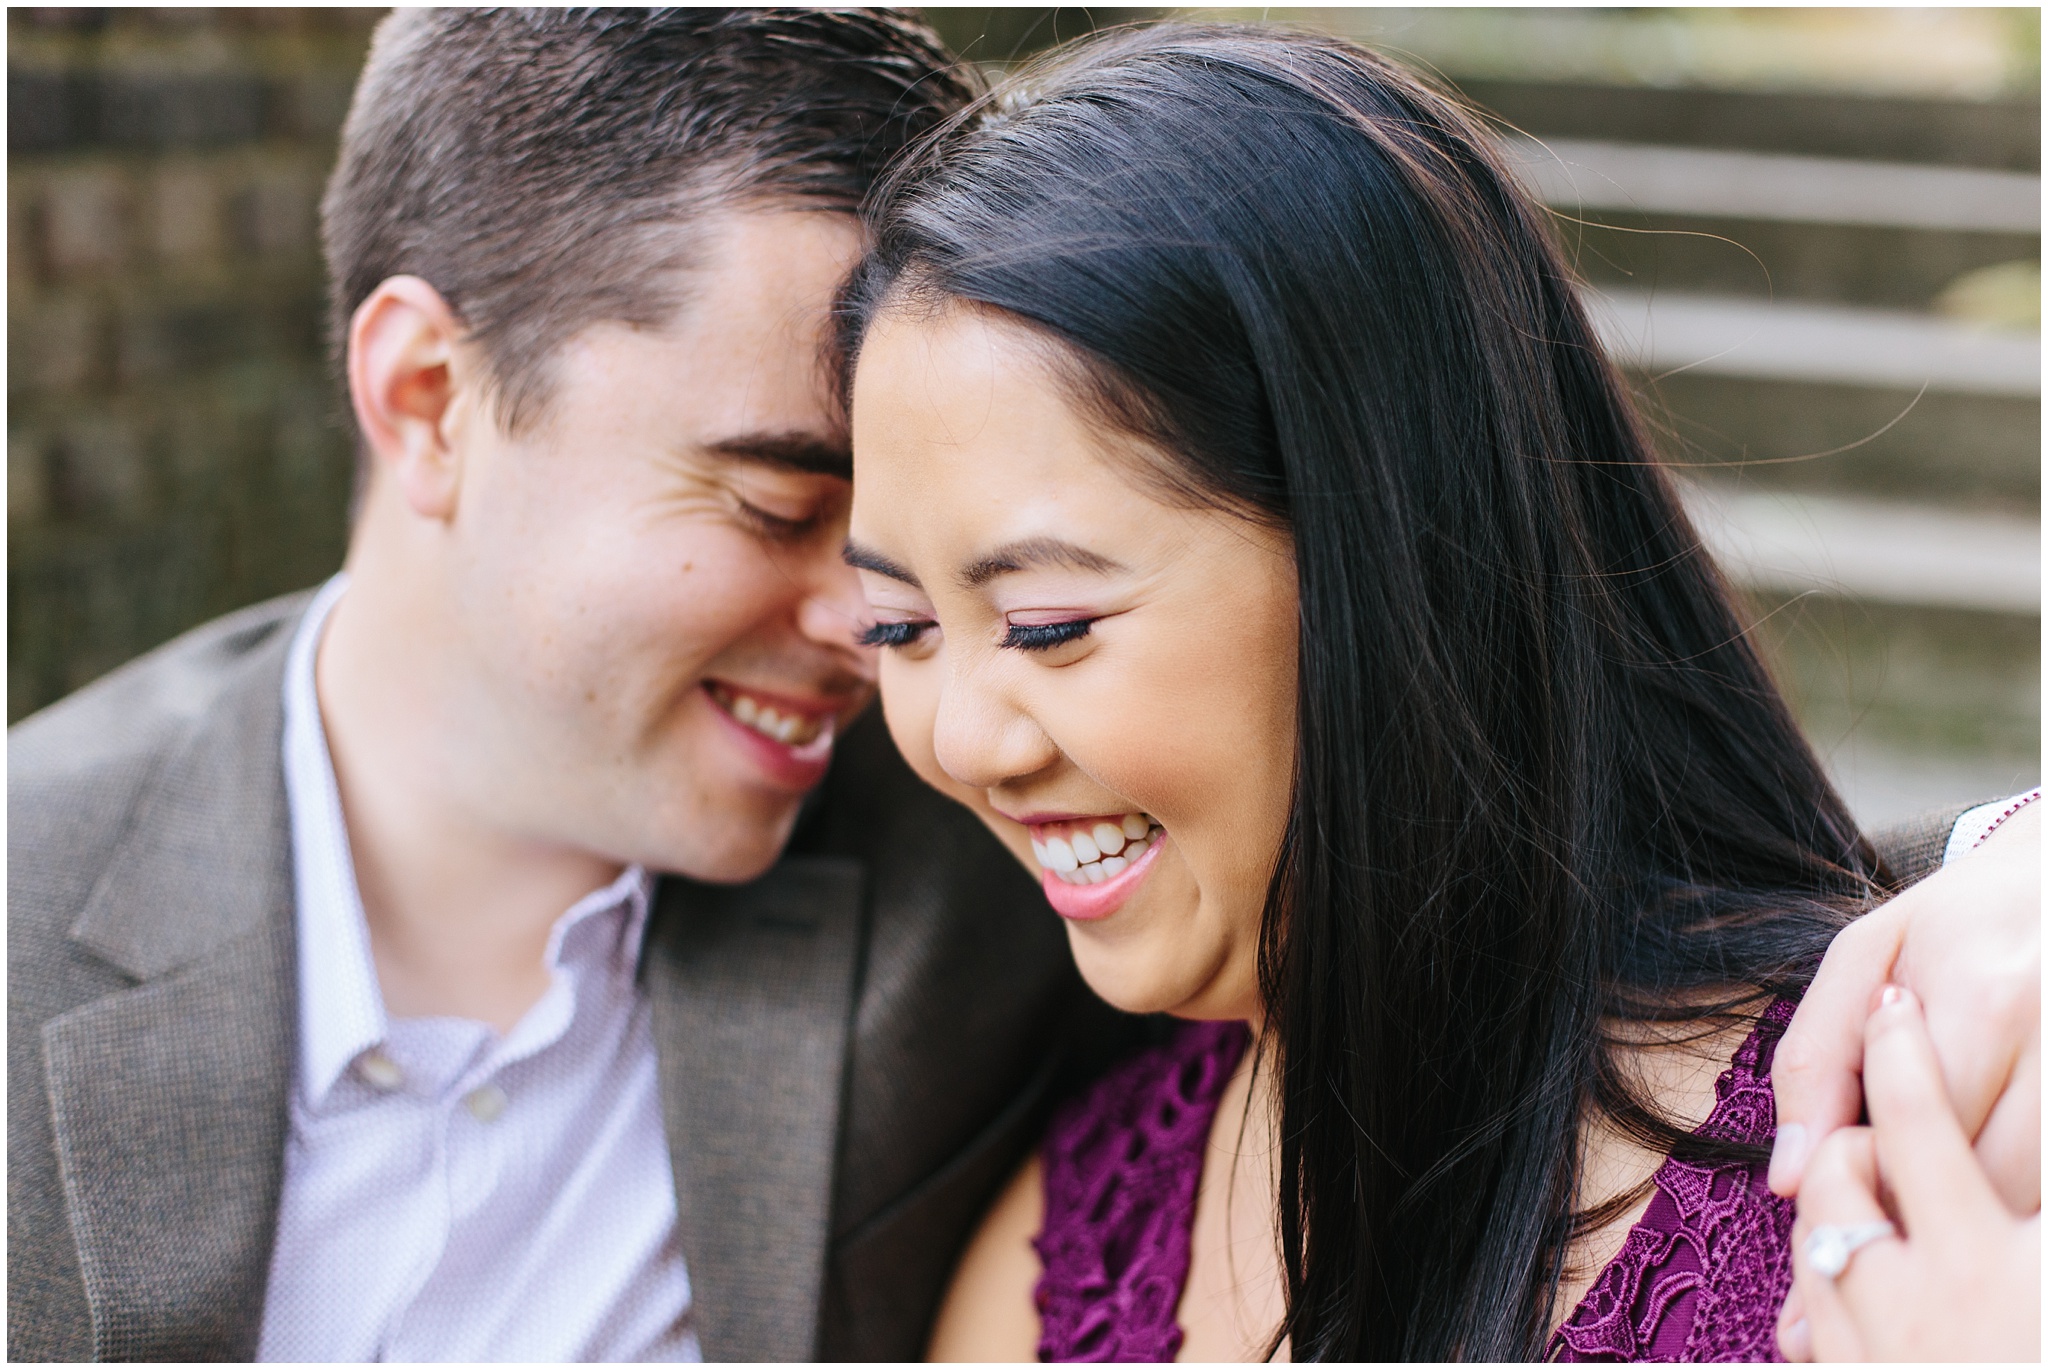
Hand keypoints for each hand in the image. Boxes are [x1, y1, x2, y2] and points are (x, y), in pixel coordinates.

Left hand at [1770, 803, 2038, 1212]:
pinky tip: (1991, 1144)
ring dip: (1980, 1196)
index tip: (1854, 1155)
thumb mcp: (1863, 959)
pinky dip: (2023, 1182)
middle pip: (1981, 1176)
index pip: (1914, 1134)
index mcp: (1984, 1001)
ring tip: (1945, 1159)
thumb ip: (1814, 1063)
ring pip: (2029, 1191)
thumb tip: (1788, 1178)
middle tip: (1896, 1169)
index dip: (1871, 1166)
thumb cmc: (1953, 921)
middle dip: (1925, 1191)